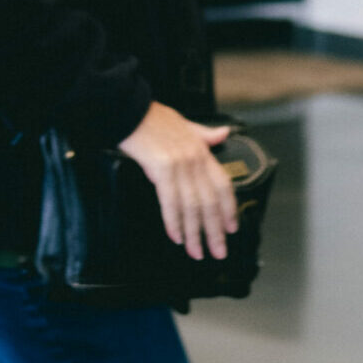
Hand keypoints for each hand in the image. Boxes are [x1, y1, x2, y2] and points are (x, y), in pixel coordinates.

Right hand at [117, 101, 237, 260]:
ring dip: (194, 233)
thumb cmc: (154, 118)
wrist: (131, 109)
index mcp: (202, 151)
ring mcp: (180, 165)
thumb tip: (223, 134)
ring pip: (192, 207)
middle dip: (215, 231)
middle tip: (218, 252)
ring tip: (197, 252)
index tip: (231, 229)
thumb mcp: (186, 123)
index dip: (229, 209)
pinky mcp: (162, 169)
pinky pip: (170, 202)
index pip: (223, 185)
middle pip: (210, 202)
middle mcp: (195, 160)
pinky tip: (176, 237)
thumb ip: (205, 134)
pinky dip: (174, 222)